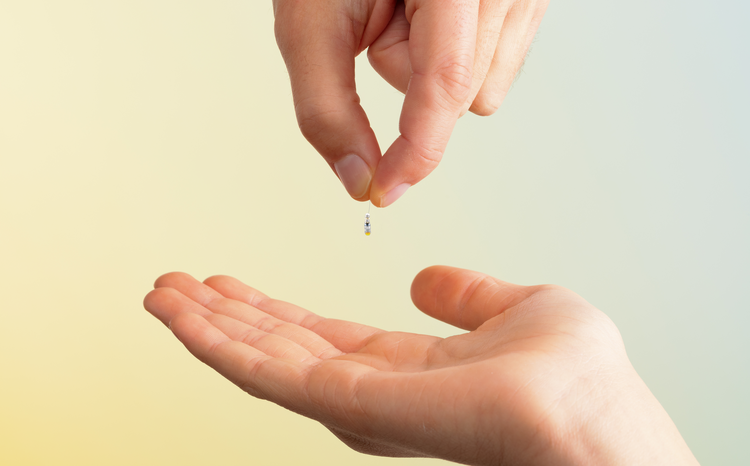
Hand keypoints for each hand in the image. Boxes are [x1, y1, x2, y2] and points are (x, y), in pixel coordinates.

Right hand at [144, 266, 697, 464]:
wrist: (595, 418)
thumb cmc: (577, 376)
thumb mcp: (517, 308)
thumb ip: (467, 295)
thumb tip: (423, 280)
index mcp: (406, 367)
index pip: (319, 337)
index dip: (271, 311)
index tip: (229, 284)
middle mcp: (371, 390)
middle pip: (278, 349)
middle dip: (224, 319)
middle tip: (174, 286)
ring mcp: (355, 403)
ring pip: (260, 362)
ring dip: (208, 329)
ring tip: (162, 295)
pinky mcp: (349, 407)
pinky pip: (268, 375)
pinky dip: (220, 344)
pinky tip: (185, 318)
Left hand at [273, 0, 548, 206]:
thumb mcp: (310, 21)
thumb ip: (326, 107)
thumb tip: (357, 179)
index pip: (447, 83)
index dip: (415, 150)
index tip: (385, 191)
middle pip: (464, 98)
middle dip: (410, 80)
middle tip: (383, 18)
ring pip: (483, 92)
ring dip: (435, 72)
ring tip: (410, 10)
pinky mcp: (527, 4)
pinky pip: (496, 68)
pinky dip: (456, 58)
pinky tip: (434, 14)